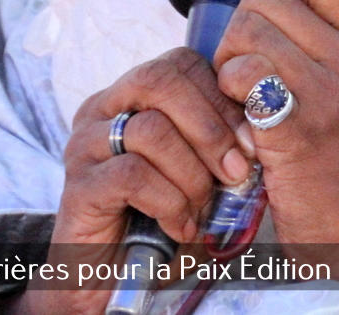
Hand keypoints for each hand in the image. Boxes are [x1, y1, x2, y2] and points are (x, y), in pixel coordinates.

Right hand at [24, 47, 253, 314]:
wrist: (115, 275)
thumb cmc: (167, 213)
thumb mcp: (202, 168)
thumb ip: (224, 139)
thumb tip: (262, 123)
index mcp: (134, 93)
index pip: (181, 62)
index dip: (223, 98)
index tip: (251, 142)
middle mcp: (104, 109)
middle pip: (160, 80)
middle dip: (210, 127)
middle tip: (236, 171)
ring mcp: (85, 144)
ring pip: (151, 130)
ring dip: (192, 174)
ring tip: (202, 207)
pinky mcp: (77, 186)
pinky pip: (132, 175)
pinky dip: (169, 202)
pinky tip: (181, 226)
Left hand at [214, 0, 338, 247]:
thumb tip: (290, 1)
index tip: (274, 30)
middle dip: (243, 29)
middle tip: (246, 69)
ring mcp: (334, 92)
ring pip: (250, 30)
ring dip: (229, 60)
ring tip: (241, 94)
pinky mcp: (301, 128)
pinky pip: (246, 74)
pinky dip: (229, 88)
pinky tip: (239, 115)